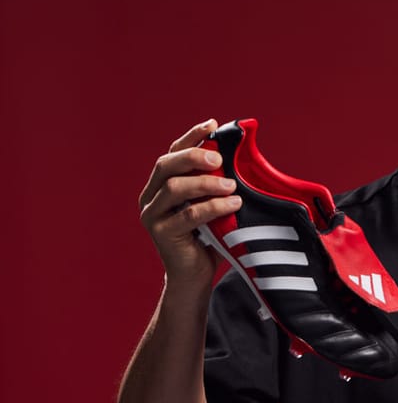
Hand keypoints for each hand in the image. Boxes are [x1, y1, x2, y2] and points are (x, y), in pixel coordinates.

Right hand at [139, 119, 241, 285]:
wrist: (195, 277)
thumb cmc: (208, 239)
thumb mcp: (213, 205)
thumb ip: (217, 183)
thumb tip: (242, 156)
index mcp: (160, 185)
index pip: (173, 152)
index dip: (191, 136)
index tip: (213, 125)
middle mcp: (150, 197)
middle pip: (166, 165)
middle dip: (193, 156)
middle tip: (220, 158)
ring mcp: (152, 215)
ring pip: (174, 188)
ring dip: (205, 183)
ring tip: (232, 186)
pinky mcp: (161, 234)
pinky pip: (188, 215)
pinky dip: (212, 207)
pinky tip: (233, 205)